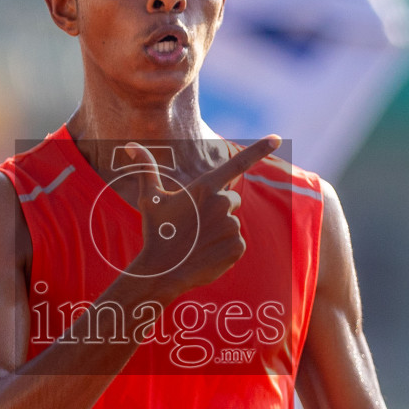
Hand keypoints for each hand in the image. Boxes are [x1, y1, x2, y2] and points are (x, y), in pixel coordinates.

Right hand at [123, 134, 279, 294]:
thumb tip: (130, 145)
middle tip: (196, 225)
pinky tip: (206, 254)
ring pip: (232, 223)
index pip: (237, 163)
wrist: (162, 271)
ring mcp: (231, 226)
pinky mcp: (237, 247)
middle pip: (232, 200)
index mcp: (205, 188)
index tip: (278, 137)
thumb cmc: (156, 233)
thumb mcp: (150, 199)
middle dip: (219, 210)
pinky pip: (236, 244)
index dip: (259, 149)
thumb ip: (146, 169)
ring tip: (198, 241)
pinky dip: (224, 249)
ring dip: (219, 231)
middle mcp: (222, 203)